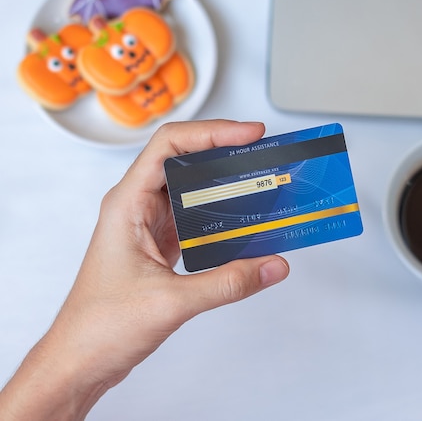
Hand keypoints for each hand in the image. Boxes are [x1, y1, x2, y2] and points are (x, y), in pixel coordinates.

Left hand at [0, 120, 289, 420]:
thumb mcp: (171, 302)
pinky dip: (222, 209)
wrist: (79, 361)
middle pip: (183, 157)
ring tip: (259, 177)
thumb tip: (272, 264)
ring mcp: (149, 223)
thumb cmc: (100, 327)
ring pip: (191, 184)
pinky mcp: (160, 241)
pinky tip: (245, 217)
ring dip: (224, 178)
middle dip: (224, 148)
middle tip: (262, 151)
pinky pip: (195, 212)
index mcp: (128, 202)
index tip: (248, 135)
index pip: (170, 145)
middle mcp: (138, 205)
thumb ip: (227, 283)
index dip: (212, 131)